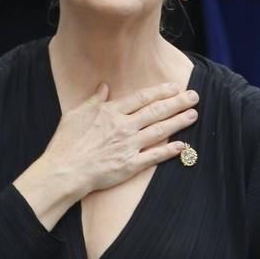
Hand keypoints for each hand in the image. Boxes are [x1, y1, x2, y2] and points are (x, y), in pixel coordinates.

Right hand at [15, 80, 199, 222]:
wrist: (64, 171)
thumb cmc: (66, 143)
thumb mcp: (76, 114)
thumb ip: (94, 100)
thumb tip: (105, 87)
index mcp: (111, 112)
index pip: (141, 98)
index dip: (160, 91)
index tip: (174, 87)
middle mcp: (123, 126)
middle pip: (156, 111)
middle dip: (177, 102)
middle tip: (194, 96)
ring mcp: (129, 146)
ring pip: (160, 130)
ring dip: (179, 122)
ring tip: (193, 115)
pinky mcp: (130, 165)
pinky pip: (154, 156)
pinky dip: (170, 150)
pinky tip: (183, 145)